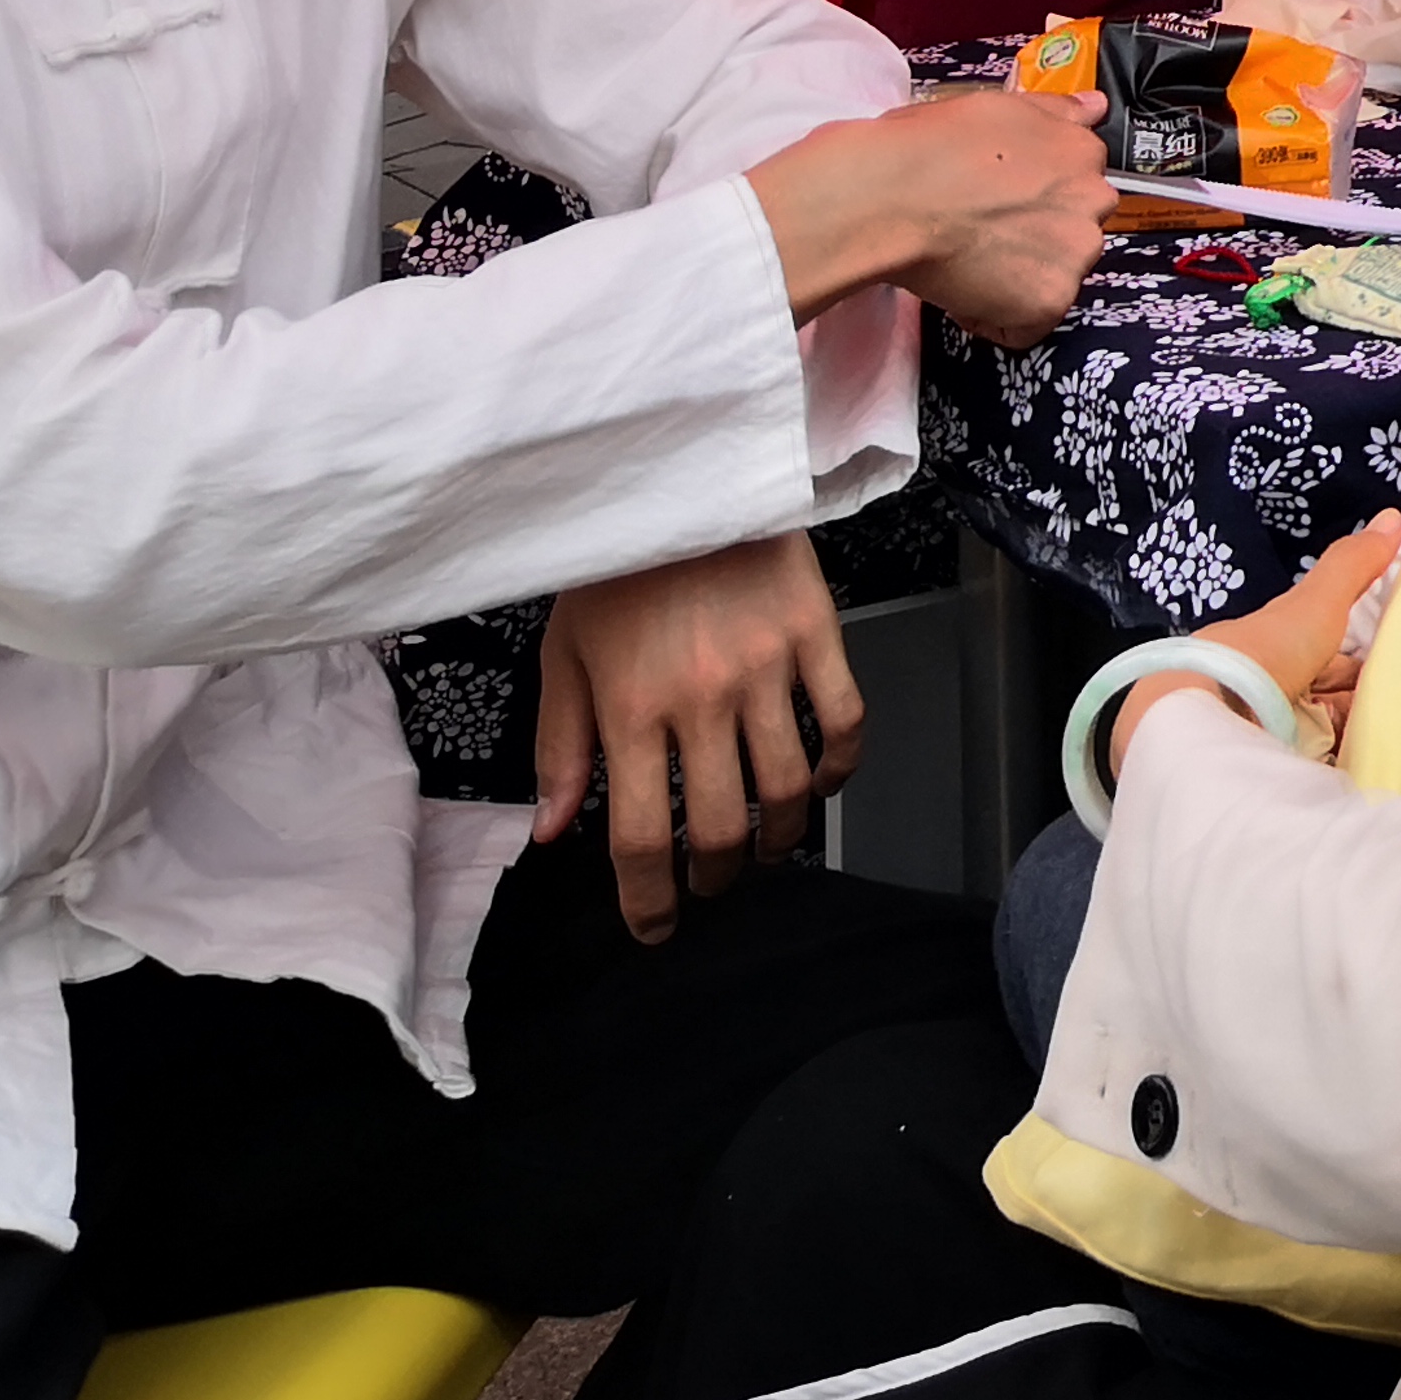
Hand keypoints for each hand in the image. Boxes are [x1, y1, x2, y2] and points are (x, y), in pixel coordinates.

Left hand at [535, 532, 858, 941]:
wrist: (679, 473)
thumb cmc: (614, 569)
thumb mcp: (564, 656)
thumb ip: (561, 747)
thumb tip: (555, 834)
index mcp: (629, 710)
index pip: (640, 835)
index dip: (649, 899)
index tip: (655, 926)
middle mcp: (701, 699)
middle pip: (724, 826)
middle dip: (716, 878)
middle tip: (710, 886)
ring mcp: (767, 667)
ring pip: (791, 786)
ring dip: (781, 837)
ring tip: (765, 847)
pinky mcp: (816, 634)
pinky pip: (845, 720)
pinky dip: (841, 767)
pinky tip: (823, 783)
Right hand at [750, 86, 1111, 340]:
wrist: (888, 198)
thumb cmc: (924, 152)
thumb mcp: (996, 107)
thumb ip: (1055, 111)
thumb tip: (1094, 106)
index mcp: (1080, 150)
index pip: (1079, 183)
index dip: (1033, 198)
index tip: (1001, 202)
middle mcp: (1092, 199)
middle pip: (1073, 230)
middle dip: (1033, 237)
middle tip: (980, 230)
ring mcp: (1076, 251)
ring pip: (1055, 275)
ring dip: (1017, 276)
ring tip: (966, 256)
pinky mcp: (1050, 299)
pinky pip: (1028, 322)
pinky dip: (995, 317)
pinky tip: (962, 288)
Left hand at [1109, 510, 1400, 786]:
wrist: (1199, 724)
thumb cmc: (1258, 656)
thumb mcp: (1313, 605)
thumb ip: (1351, 567)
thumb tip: (1394, 516)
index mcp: (1267, 648)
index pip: (1323, 657)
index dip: (1360, 662)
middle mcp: (1259, 692)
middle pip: (1321, 701)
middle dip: (1356, 706)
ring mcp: (1255, 737)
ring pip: (1314, 740)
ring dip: (1346, 743)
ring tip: (1393, 750)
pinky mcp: (1257, 778)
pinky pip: (1304, 774)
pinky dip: (1331, 774)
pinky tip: (1360, 779)